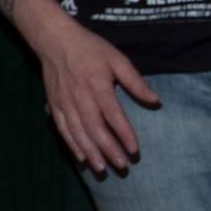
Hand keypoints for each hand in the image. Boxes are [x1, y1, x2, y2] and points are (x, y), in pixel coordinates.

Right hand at [35, 24, 158, 173]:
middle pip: (95, 130)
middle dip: (108, 150)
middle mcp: (80, 98)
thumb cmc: (90, 49)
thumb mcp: (118, 59)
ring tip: (102, 169)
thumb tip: (155, 100)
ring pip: (78, 134)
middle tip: (122, 166)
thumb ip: (135, 81)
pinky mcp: (55, 106)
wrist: (55, 41)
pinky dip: (72, 145)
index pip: (114, 115)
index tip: (135, 150)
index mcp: (98, 86)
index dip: (124, 134)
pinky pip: (63, 130)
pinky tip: (81, 158)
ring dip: (90, 153)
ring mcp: (65, 104)